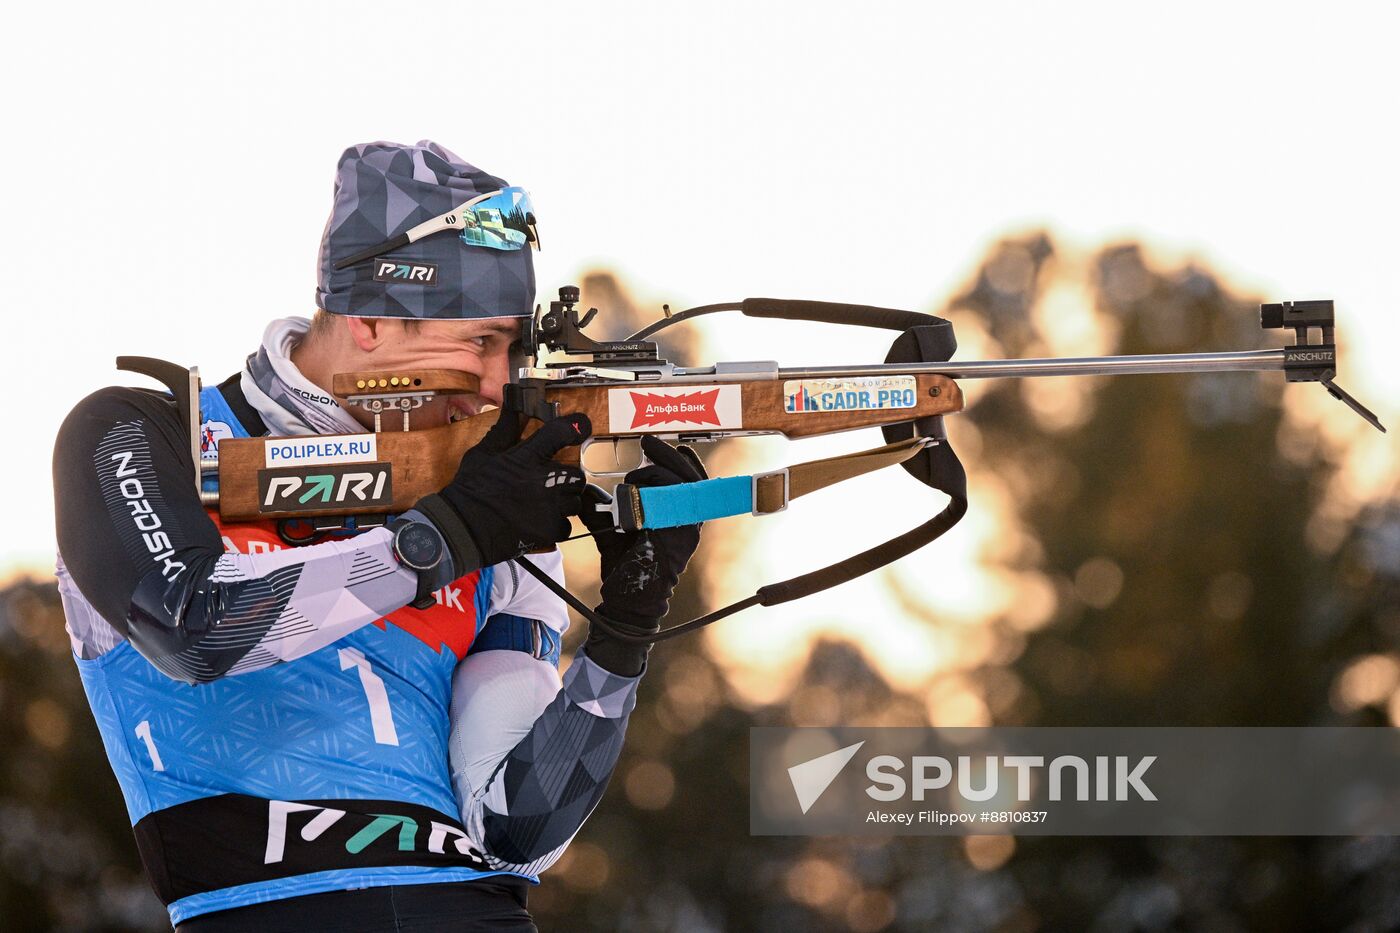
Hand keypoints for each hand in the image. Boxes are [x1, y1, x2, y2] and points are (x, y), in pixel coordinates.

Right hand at [415, 411, 589, 573]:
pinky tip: (539, 522)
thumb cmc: (470, 491)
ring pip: (574, 501)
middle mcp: (543, 481)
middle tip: (549, 482)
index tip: (580, 427)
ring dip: (563, 502)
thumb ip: (505, 429)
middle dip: (566, 478)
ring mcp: (550, 507)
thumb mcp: (484, 453)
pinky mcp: (550, 530)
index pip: (562, 432)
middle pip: (576, 474)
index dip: (577, 426)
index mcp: (527, 458)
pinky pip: (566, 526)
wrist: (463, 529)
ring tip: (543, 504)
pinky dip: (556, 525)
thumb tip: (512, 404)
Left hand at [579, 435, 705, 674]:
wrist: (626, 600)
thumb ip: (603, 509)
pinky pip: (670, 504)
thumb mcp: (612, 529)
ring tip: (632, 478)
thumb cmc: (623, 564)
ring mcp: (686, 528)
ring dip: (653, 474)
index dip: (677, 457)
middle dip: (666, 454)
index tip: (653, 444)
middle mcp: (689, 519)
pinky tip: (633, 494)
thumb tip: (587, 492)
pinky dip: (650, 493)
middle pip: (688, 474)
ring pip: (679, 485)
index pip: (689, 477)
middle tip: (647, 442)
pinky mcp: (677, 537)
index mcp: (679, 514)